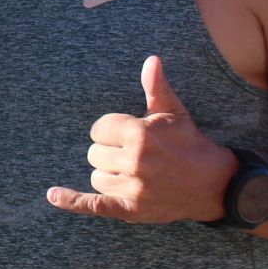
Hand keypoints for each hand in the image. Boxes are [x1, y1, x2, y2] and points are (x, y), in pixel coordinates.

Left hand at [49, 55, 237, 223]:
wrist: (214, 184)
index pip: (99, 129)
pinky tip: (52, 195)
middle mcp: (135, 161)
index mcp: (140, 134)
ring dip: (108, 175)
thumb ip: (156, 87)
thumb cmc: (190, 144)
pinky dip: (71, 201)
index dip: (111, 132)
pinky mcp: (131, 209)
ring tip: (133, 174)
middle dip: (110, 153)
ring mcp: (133, 187)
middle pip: (95, 153)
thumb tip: (151, 59)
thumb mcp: (174, 113)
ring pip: (96, 177)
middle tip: (134, 157)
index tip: (128, 136)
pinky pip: (93, 205)